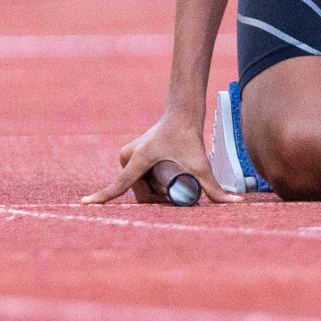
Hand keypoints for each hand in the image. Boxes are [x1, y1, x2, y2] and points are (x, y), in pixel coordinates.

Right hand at [81, 113, 242, 204]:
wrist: (182, 115)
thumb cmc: (190, 139)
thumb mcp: (202, 166)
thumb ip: (217, 189)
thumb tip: (236, 203)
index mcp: (139, 160)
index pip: (119, 185)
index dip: (103, 197)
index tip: (85, 204)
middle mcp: (128, 156)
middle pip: (138, 191)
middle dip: (156, 197)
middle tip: (176, 190)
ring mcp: (126, 155)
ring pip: (137, 185)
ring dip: (152, 190)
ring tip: (171, 179)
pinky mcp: (128, 154)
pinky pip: (134, 178)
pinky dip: (146, 183)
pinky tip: (159, 178)